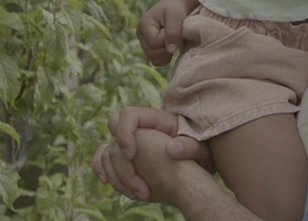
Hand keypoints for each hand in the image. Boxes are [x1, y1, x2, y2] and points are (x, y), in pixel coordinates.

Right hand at [92, 107, 211, 201]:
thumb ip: (191, 147)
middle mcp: (141, 130)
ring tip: (139, 194)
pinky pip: (105, 162)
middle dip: (121, 160)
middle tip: (138, 183)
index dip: (124, 132)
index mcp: (158, 121)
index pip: (128, 114)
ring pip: (107, 150)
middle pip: (114, 132)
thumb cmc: (204, 156)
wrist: (202, 173)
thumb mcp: (204, 150)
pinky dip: (103, 171)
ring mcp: (133, 145)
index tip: (131, 154)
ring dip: (115, 173)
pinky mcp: (129, 161)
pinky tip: (108, 183)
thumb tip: (172, 149)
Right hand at [137, 0, 189, 65]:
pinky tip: (171, 46)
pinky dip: (166, 57)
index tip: (174, 30)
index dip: (166, 40)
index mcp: (143, 25)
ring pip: (154, 59)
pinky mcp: (150, 50)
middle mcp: (140, 36)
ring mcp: (144, 44)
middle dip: (166, 47)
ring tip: (172, 40)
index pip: (153, 42)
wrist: (174, 7)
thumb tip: (170, 50)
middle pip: (152, 53)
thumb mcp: (176, 16)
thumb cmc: (174, 9)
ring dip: (167, 53)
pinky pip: (157, 61)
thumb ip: (173, 32)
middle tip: (174, 36)